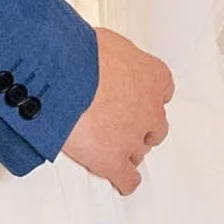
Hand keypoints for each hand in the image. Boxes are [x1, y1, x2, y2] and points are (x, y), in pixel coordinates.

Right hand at [60, 27, 173, 195]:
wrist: (62, 75)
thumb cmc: (78, 52)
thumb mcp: (103, 41)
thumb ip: (110, 55)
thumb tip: (94, 54)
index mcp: (153, 76)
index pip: (161, 90)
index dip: (143, 96)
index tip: (132, 95)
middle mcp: (150, 109)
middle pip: (154, 125)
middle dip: (138, 126)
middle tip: (117, 122)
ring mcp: (134, 137)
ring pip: (140, 151)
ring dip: (127, 150)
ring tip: (109, 147)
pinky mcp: (114, 160)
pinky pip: (127, 179)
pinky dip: (124, 181)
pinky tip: (119, 180)